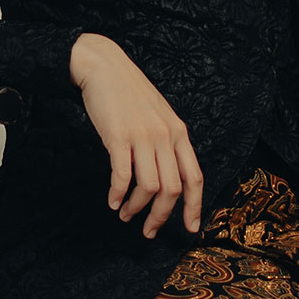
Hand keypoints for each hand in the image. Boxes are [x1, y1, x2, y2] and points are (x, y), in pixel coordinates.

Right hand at [69, 32, 202, 237]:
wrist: (104, 66)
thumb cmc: (128, 93)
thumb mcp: (158, 115)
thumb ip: (166, 141)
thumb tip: (166, 178)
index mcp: (178, 132)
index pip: (194, 177)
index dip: (194, 207)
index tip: (188, 228)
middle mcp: (165, 135)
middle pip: (172, 189)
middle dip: (160, 217)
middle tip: (148, 231)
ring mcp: (143, 135)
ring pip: (149, 187)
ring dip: (136, 208)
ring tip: (124, 213)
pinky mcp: (119, 136)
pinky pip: (123, 176)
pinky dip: (117, 194)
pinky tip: (112, 201)